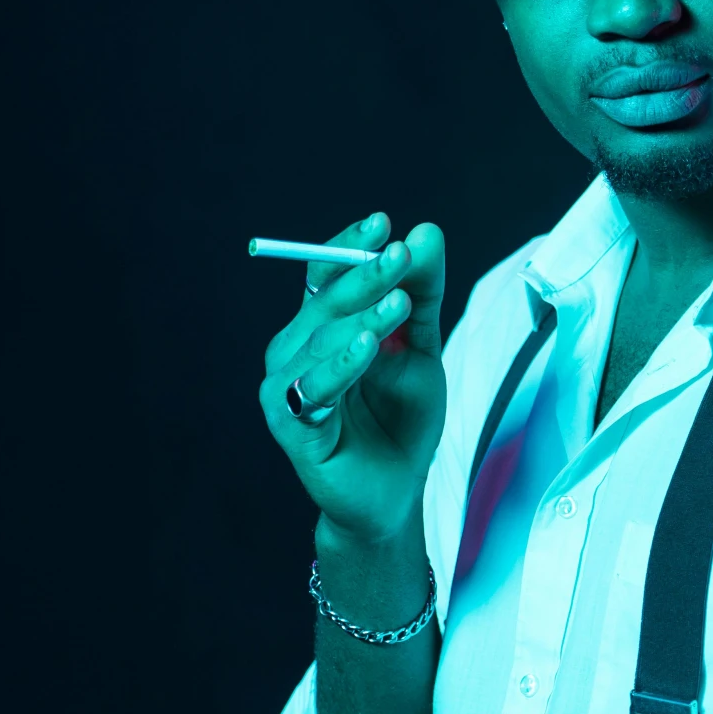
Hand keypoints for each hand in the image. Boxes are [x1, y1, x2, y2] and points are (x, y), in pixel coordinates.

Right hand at [259, 212, 447, 548]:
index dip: (350, 247)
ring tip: (397, 300)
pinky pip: (313, 387)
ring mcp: (286, 387)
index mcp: (320, 327)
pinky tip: (368, 346)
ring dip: (361, 316)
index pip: (327, 274)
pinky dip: (341, 365)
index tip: (383, 222)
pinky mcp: (290, 425)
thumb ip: (422, 293)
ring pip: (320, 339)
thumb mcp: (421, 347)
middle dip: (365, 274)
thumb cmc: (402, 419)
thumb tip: (426, 231)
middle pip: (325, 301)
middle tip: (399, 253)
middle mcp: (294, 350)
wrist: (396, 491)